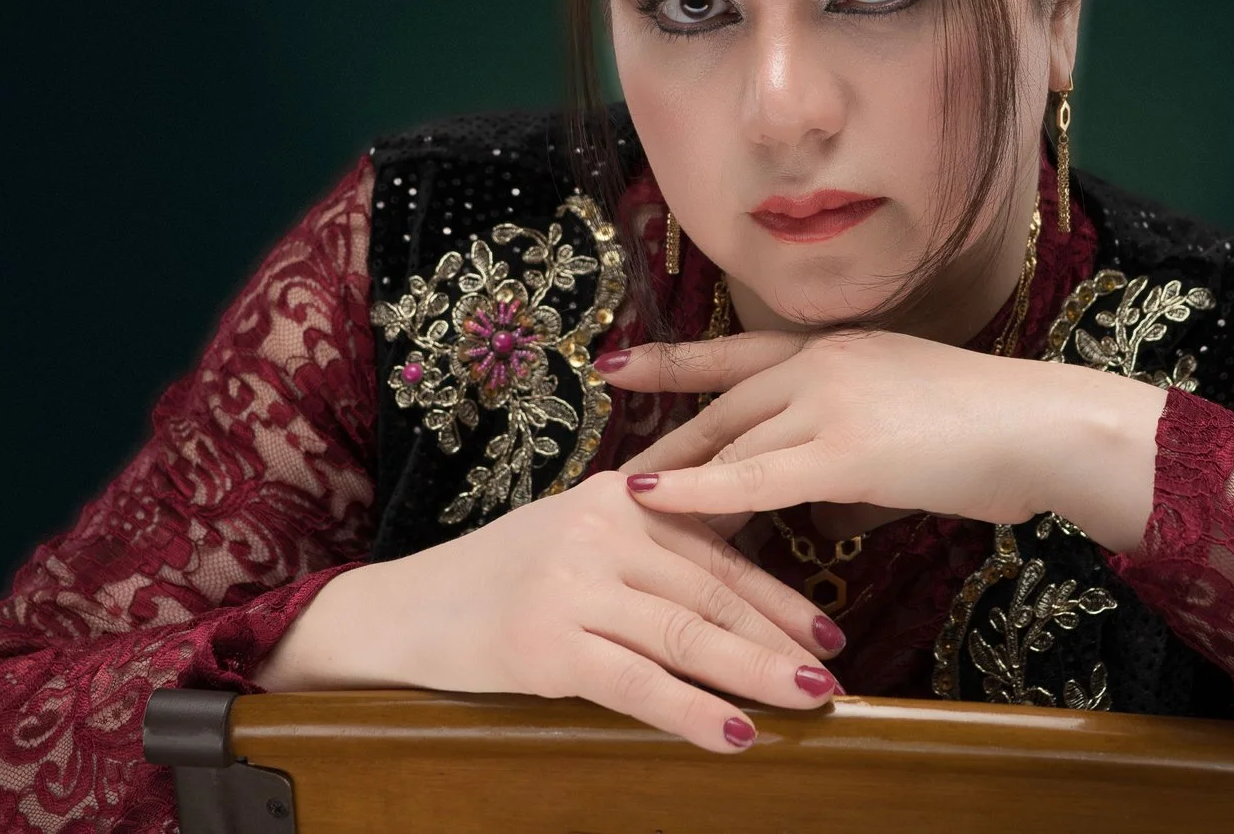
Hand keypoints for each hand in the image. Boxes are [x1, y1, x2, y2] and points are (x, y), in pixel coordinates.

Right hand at [253, 471, 845, 751]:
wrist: (399, 614)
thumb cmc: (496, 583)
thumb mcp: (575, 540)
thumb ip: (645, 551)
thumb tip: (732, 589)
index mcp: (618, 497)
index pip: (718, 550)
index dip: (779, 596)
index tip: (827, 632)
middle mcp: (602, 529)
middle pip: (713, 592)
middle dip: (780, 638)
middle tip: (833, 677)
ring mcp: (573, 585)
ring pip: (688, 634)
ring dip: (757, 672)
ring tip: (811, 700)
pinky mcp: (547, 643)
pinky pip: (638, 683)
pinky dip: (692, 712)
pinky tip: (735, 735)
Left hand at [600, 330, 1166, 552]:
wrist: (1046, 428)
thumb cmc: (995, 439)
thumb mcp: (907, 429)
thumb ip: (848, 456)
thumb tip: (810, 509)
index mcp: (841, 350)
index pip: (739, 354)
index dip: (676, 362)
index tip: (620, 363)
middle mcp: (826, 362)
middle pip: (723, 401)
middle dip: (666, 439)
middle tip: (610, 471)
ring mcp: (832, 400)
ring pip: (732, 441)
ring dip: (679, 479)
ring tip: (626, 509)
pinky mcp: (845, 450)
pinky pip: (752, 477)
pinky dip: (696, 491)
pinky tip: (649, 501)